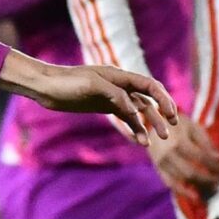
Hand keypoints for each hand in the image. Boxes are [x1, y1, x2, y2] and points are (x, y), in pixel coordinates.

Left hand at [0, 50, 175, 142]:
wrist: (46, 87)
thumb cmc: (68, 82)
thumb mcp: (92, 86)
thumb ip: (115, 96)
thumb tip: (134, 111)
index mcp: (120, 76)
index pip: (149, 86)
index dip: (164, 99)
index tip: (172, 115)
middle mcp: (120, 86)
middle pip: (148, 100)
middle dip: (160, 115)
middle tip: (168, 132)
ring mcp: (112, 97)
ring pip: (137, 112)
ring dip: (147, 126)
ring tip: (153, 142)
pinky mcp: (104, 107)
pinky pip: (125, 118)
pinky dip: (133, 129)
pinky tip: (139, 141)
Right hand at [149, 114, 218, 198]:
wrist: (152, 122)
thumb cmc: (177, 124)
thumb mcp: (193, 127)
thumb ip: (206, 143)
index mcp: (179, 142)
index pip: (202, 158)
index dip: (216, 166)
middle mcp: (168, 154)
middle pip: (191, 173)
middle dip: (208, 179)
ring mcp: (161, 163)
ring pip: (181, 181)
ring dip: (199, 187)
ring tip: (212, 188)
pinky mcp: (157, 168)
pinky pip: (170, 183)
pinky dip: (183, 191)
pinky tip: (195, 195)